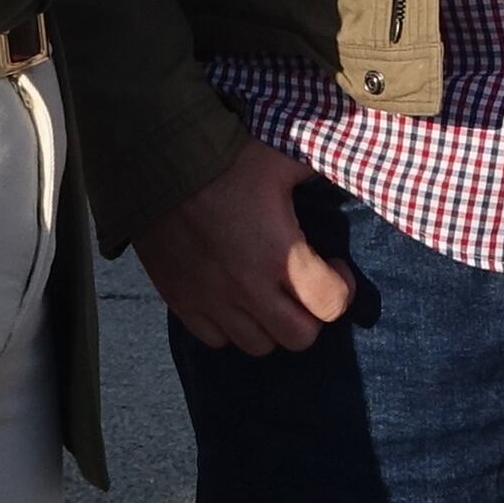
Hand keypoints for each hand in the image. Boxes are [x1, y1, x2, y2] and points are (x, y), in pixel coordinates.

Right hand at [133, 136, 360, 354]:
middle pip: (299, 338)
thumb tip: (347, 159)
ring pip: (258, 345)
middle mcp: (250, 288)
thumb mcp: (281, 156)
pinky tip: (232, 298)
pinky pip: (215, 340)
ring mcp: (213, 301)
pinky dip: (229, 328)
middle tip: (303, 287)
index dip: (342, 288)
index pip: (332, 304)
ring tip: (267, 294)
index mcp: (281, 255)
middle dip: (310, 315)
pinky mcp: (182, 302)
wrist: (157, 166)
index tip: (331, 265)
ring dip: (270, 325)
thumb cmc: (224, 160)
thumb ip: (318, 167)